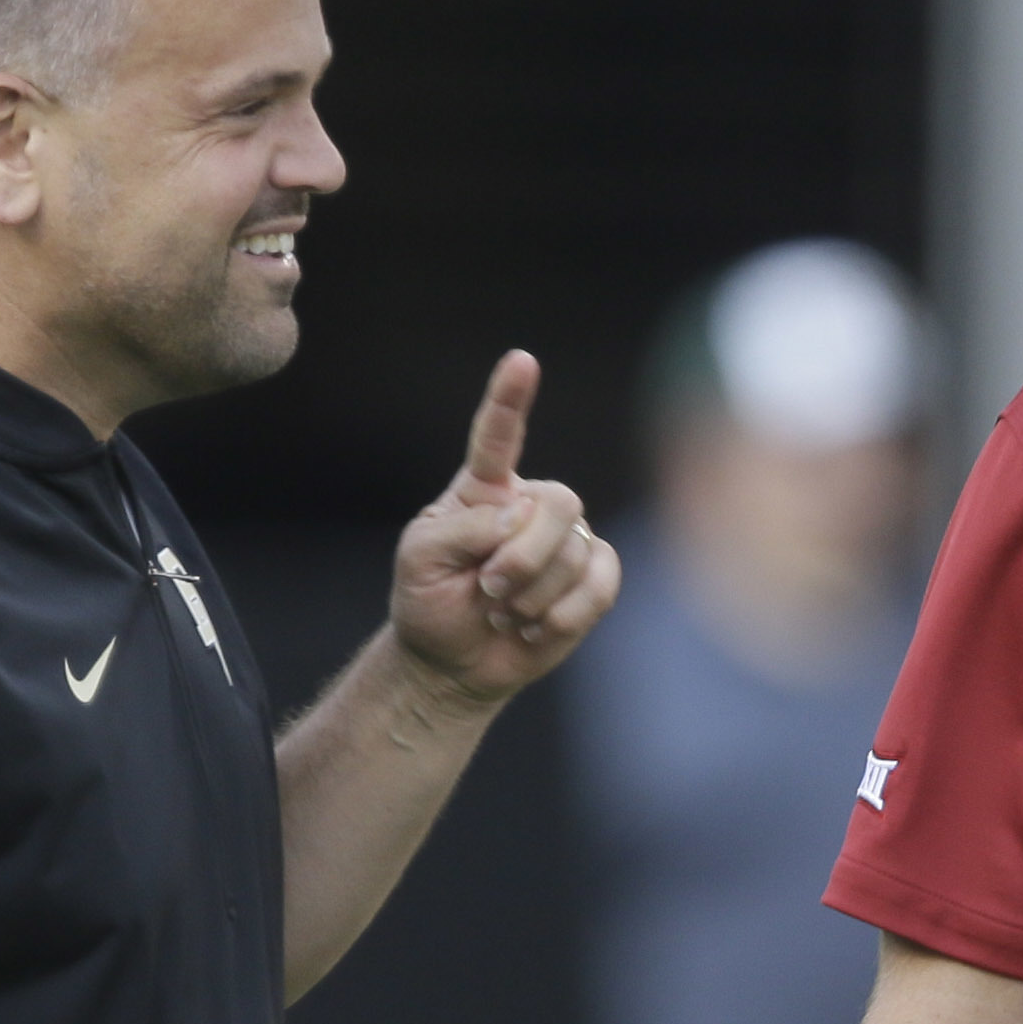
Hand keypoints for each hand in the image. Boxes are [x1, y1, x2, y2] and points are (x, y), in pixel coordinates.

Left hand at [389, 351, 621, 701]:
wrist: (453, 662)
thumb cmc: (430, 602)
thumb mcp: (420, 562)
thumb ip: (462, 530)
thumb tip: (520, 517)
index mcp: (484, 488)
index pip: (498, 435)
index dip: (510, 398)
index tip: (521, 361)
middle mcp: (531, 504)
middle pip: (558, 502)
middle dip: (524, 556)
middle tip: (489, 589)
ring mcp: (567, 539)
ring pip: (577, 551)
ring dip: (533, 595)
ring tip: (502, 612)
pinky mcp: (593, 578)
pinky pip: (602, 583)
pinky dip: (565, 614)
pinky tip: (534, 626)